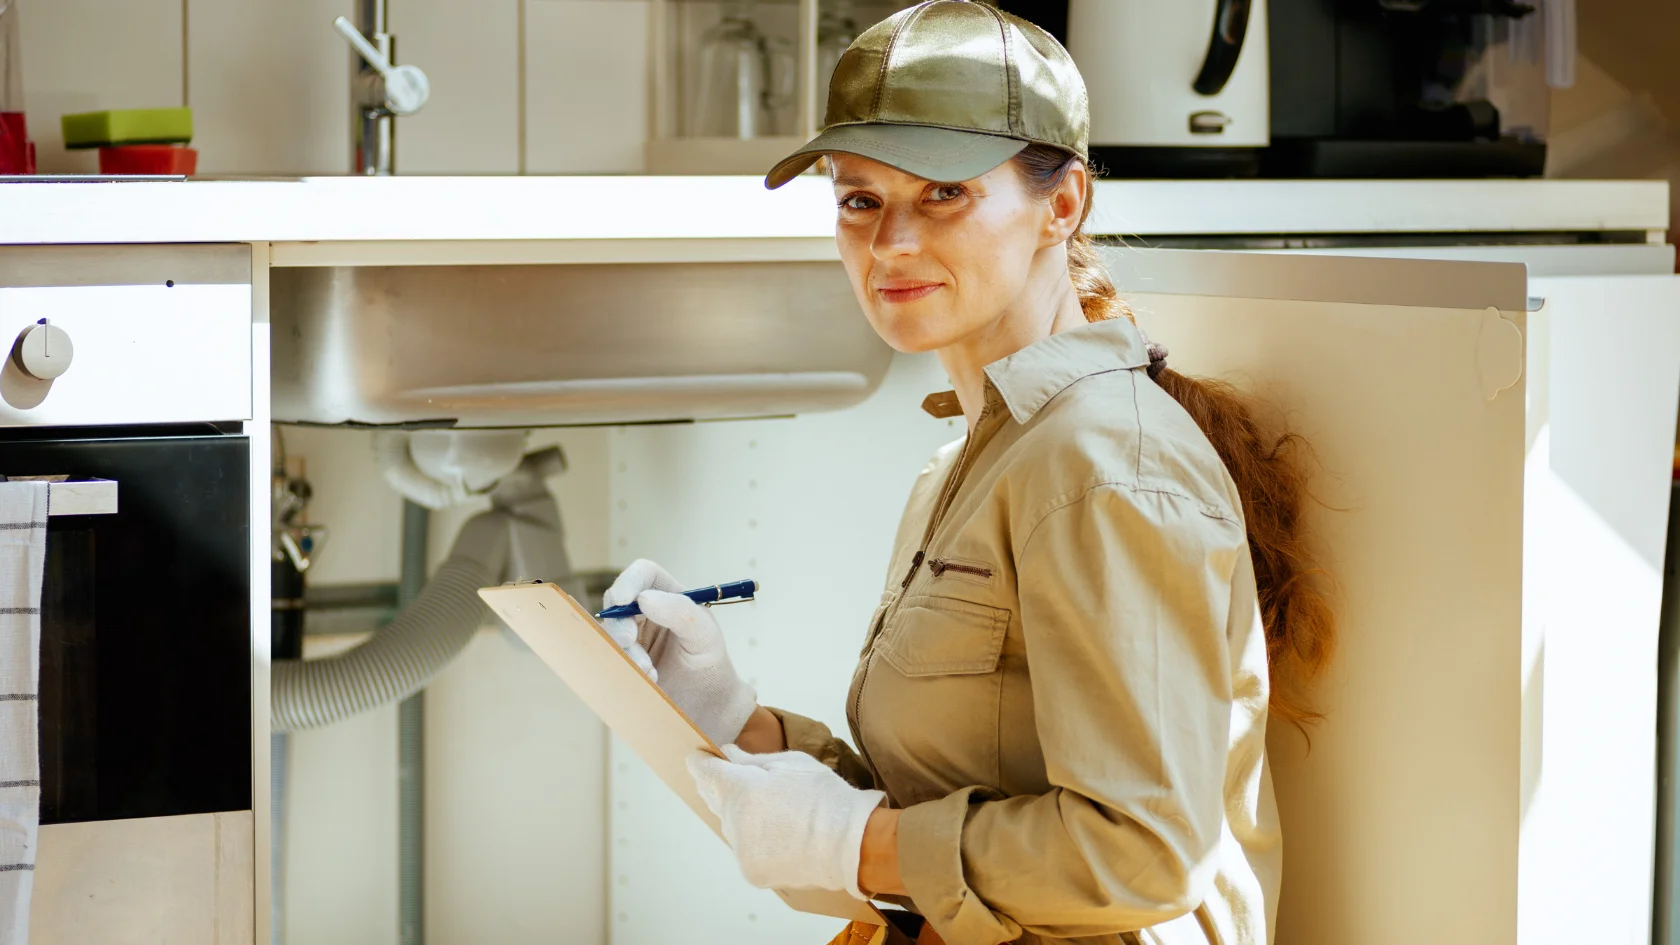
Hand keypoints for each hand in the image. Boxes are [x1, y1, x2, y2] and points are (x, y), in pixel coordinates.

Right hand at [602, 560, 758, 745]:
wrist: (706, 709)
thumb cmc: (710, 667)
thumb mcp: (706, 637)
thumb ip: (682, 613)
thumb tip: (644, 598)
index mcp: (669, 597)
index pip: (643, 574)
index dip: (630, 580)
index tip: (626, 599)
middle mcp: (646, 613)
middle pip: (617, 602)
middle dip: (620, 622)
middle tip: (630, 641)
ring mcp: (631, 637)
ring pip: (609, 632)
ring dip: (624, 650)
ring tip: (649, 671)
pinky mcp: (621, 661)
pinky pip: (608, 656)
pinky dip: (621, 667)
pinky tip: (644, 680)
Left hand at [687, 745, 885, 898]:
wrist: (850, 844)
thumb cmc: (824, 796)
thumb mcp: (791, 763)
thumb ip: (751, 760)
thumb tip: (727, 754)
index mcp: (740, 790)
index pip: (705, 773)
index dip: (700, 762)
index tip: (699, 755)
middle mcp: (733, 822)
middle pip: (716, 800)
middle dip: (721, 787)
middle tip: (732, 776)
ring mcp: (740, 850)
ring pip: (730, 826)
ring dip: (740, 815)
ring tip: (767, 808)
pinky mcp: (750, 872)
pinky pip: (744, 848)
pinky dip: (753, 839)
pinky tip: (777, 832)